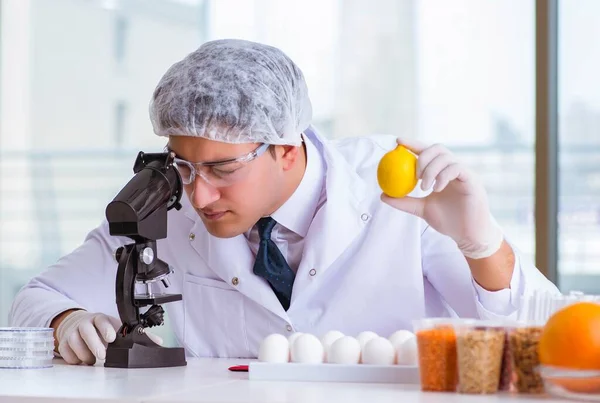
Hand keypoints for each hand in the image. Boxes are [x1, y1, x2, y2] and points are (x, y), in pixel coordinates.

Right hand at [55, 310, 162, 364]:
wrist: (76, 324)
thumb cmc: (101, 328)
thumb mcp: (117, 327)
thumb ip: (137, 335)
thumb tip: (158, 342)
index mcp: (99, 318)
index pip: (101, 320)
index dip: (106, 328)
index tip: (111, 338)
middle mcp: (85, 324)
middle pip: (86, 332)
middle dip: (94, 344)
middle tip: (102, 355)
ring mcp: (73, 332)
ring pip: (75, 342)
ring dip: (85, 354)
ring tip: (93, 359)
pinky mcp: (64, 343)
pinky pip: (66, 352)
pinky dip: (73, 358)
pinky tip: (81, 360)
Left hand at [381, 138, 503, 258]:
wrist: (467, 235)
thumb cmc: (448, 221)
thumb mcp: (421, 209)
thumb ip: (404, 201)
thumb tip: (383, 195)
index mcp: (442, 171)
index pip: (427, 151)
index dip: (414, 143)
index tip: (398, 142)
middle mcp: (454, 168)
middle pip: (437, 148)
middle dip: (423, 156)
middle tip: (414, 174)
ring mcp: (465, 173)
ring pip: (446, 157)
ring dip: (431, 170)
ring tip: (424, 187)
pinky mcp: (473, 180)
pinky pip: (457, 169)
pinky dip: (443, 176)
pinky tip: (436, 189)